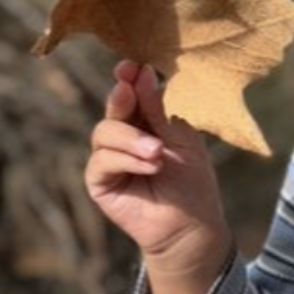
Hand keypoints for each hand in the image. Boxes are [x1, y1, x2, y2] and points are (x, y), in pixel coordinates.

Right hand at [85, 58, 230, 268]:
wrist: (192, 226)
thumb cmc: (192, 183)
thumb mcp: (181, 140)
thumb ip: (158, 111)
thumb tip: (141, 73)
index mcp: (146, 122)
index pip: (131, 93)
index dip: (127, 78)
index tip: (131, 67)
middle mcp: (124, 136)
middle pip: (114, 108)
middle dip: (122, 99)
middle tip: (129, 91)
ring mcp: (110, 158)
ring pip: (104, 132)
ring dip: (132, 139)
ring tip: (158, 153)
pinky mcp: (100, 181)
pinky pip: (102, 161)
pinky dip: (126, 160)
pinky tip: (151, 166)